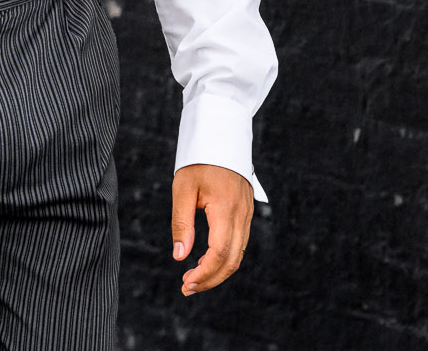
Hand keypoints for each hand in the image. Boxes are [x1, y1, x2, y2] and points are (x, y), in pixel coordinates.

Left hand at [171, 163, 253, 295]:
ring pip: (238, 255)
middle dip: (211, 279)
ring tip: (194, 279)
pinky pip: (239, 244)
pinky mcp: (246, 213)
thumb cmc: (198, 162)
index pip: (219, 253)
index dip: (204, 273)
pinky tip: (207, 262)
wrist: (221, 138)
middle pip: (232, 260)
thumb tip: (180, 256)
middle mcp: (241, 216)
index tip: (186, 282)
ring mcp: (247, 215)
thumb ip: (182, 223)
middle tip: (187, 288)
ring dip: (218, 272)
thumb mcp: (182, 189)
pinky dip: (225, 258)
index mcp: (226, 210)